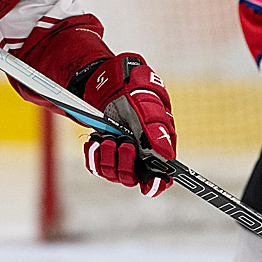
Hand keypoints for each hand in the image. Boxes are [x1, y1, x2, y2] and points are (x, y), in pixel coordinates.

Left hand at [76, 53, 175, 196]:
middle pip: (133, 178)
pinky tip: (94, 141)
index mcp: (159, 143)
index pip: (162, 176)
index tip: (149, 183)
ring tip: (105, 139)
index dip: (157, 184)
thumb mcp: (146, 100)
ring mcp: (120, 153)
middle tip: (123, 143)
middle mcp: (140, 153)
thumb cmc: (133, 86)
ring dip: (107, 159)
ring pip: (113, 174)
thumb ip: (156, 126)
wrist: (107, 77)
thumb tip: (167, 153)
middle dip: (126, 164)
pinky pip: (96, 165)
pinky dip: (93, 156)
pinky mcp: (103, 150)